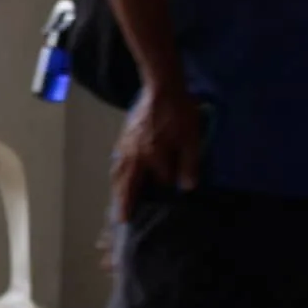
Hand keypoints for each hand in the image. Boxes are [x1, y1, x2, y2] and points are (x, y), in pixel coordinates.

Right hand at [112, 83, 198, 219]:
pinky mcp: (123, 139)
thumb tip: (186, 188)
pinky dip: (116, 175)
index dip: (166, 186)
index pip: (157, 180)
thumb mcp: (191, 138)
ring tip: (117, 203)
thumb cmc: (179, 112)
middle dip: (123, 202)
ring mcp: (125, 147)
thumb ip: (188, 164)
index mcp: (150, 156)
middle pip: (125, 183)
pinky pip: (116, 163)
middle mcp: (133, 155)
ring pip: (118, 174)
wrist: (162, 87)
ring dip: (117, 190)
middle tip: (119, 219)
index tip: (171, 195)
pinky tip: (119, 177)